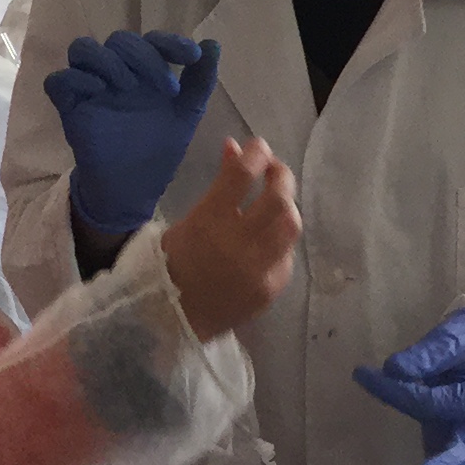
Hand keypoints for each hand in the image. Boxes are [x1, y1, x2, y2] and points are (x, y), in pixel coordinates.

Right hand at [45, 30, 219, 233]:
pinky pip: (58, 81)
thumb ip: (200, 81)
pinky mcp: (69, 107)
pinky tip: (98, 92)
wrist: (136, 187)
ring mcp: (91, 88)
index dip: (170, 41)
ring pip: (82, 49)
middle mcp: (117, 73)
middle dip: (144, 56)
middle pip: (119, 40)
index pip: (152, 40)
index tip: (191, 57)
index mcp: (144, 70)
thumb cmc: (159, 147)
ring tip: (128, 85)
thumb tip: (212, 44)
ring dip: (107, 60)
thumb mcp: (187, 114)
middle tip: (166, 88)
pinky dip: (76, 80)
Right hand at [160, 137, 300, 338]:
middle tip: (273, 171)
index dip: (255, 152)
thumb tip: (236, 147)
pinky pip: (285, 255)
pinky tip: (267, 241)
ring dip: (286, 207)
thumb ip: (220, 183)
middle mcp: (237, 243)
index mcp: (208, 222)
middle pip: (278, 199)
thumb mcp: (190, 218)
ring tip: (276, 203)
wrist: (173, 318)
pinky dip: (279, 242)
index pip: (242, 175)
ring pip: (291, 225)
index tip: (257, 146)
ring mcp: (258, 269)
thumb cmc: (175, 263)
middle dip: (280, 176)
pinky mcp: (271, 288)